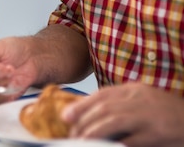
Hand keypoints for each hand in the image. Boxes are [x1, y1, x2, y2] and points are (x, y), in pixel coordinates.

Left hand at [63, 82, 183, 145]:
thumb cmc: (165, 115)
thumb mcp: (142, 102)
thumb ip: (119, 104)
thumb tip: (86, 114)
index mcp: (135, 90)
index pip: (102, 95)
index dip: (81, 105)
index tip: (65, 116)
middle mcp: (140, 100)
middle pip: (104, 108)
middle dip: (84, 122)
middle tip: (72, 134)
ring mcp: (149, 117)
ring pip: (113, 121)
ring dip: (93, 133)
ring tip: (81, 141)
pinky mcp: (157, 134)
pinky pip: (130, 140)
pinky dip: (114, 144)